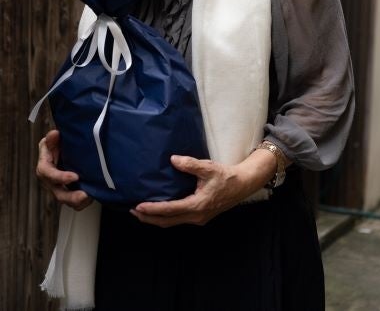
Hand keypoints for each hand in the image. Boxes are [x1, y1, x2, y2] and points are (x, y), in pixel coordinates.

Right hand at [36, 129, 91, 210]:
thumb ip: (52, 138)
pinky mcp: (70, 191)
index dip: (60, 177)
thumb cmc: (57, 144)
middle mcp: (51, 181)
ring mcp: (61, 188)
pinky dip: (84, 201)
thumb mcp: (53, 139)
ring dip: (78, 201)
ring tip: (89, 198)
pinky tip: (92, 196)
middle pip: (58, 193)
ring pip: (68, 200)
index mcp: (45, 167)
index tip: (75, 177)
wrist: (66, 150)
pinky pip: (76, 202)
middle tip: (83, 195)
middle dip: (71, 196)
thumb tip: (54, 134)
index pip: (48, 174)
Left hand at [130, 148, 278, 227]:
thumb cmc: (226, 176)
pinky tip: (160, 210)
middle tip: (132, 211)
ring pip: (172, 222)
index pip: (169, 210)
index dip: (152, 209)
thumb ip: (190, 164)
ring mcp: (198, 219)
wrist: (243, 184)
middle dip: (149, 218)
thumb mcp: (208, 167)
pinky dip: (166, 217)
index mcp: (197, 206)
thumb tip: (173, 159)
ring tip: (141, 212)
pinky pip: (179, 219)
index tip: (138, 207)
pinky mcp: (200, 216)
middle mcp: (196, 216)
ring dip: (156, 218)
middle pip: (167, 221)